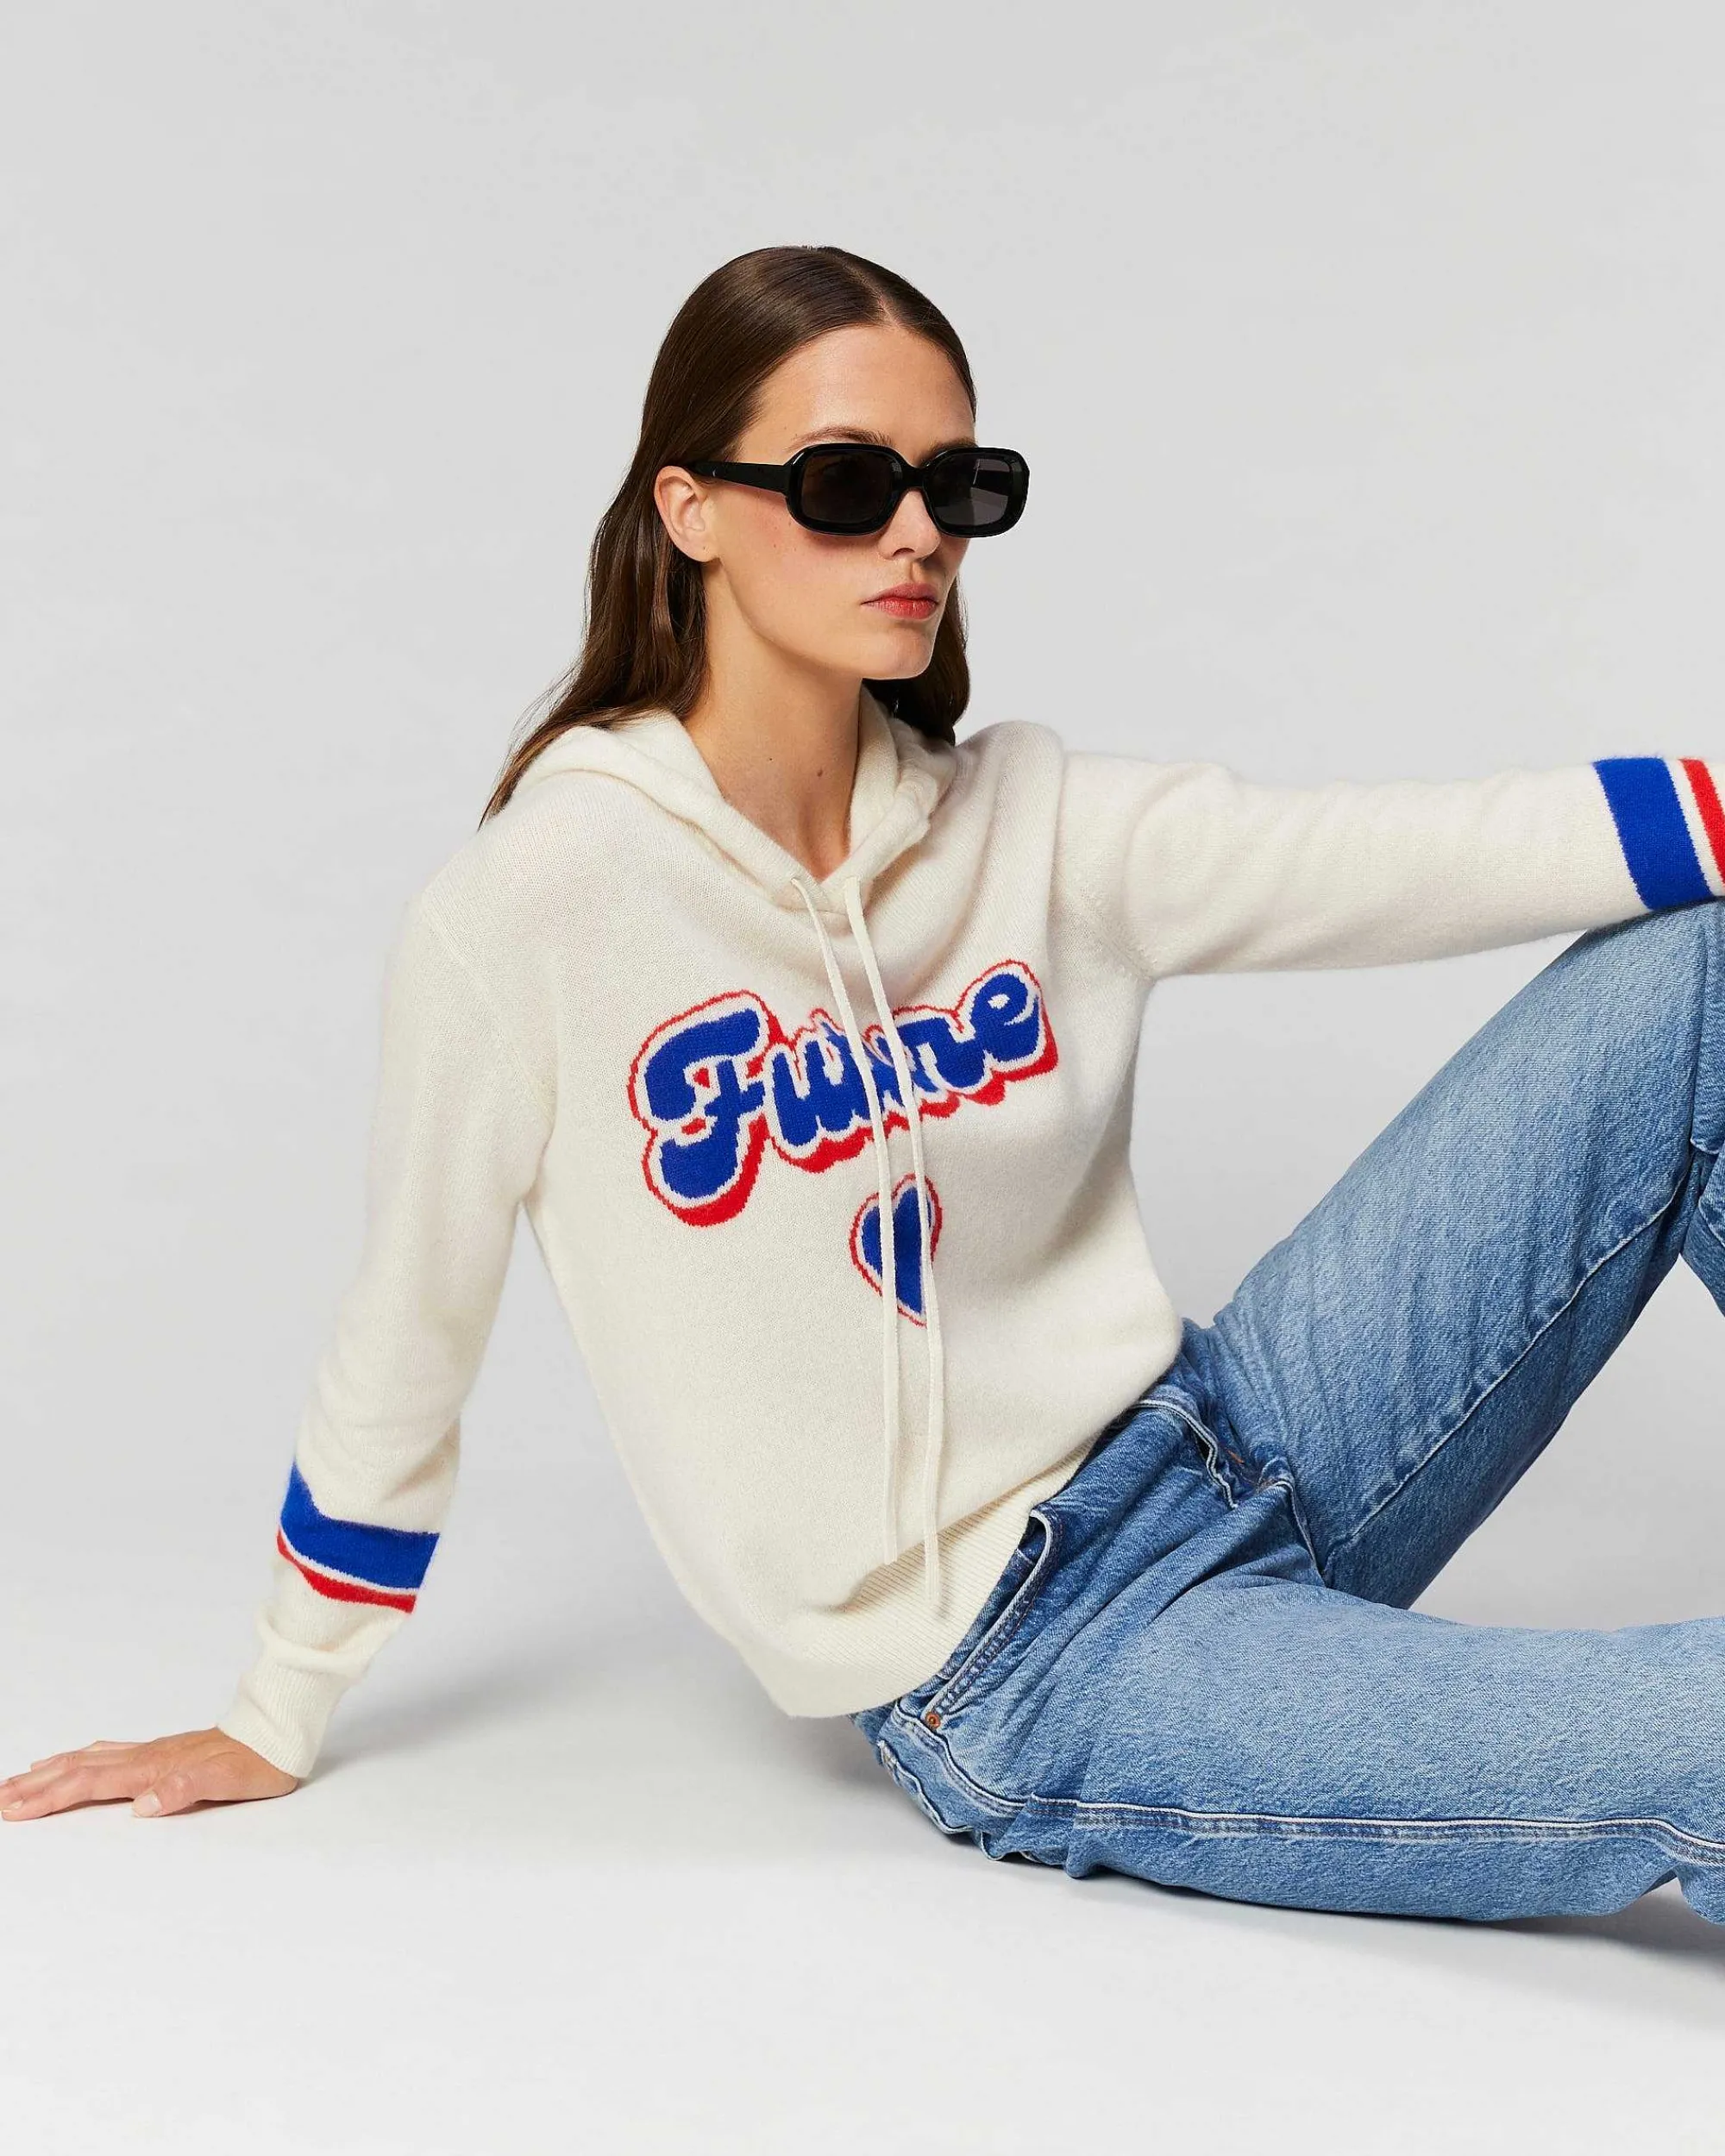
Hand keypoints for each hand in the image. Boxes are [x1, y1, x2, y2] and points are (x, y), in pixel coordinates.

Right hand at [0, 1729, 298, 1819]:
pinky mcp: (161, 1751)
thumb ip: (185, 1790)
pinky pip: (108, 1754)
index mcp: (154, 1769)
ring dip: (50, 1772)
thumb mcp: (228, 1783)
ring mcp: (152, 1752)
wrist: (279, 1735)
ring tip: (17, 1780)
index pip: (90, 1784)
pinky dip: (79, 1758)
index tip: (13, 1809)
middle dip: (35, 1787)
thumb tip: (142, 1805)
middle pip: (78, 1770)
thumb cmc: (256, 1763)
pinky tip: (71, 1758)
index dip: (49, 1797)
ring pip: (88, 1760)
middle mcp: (147, 1757)